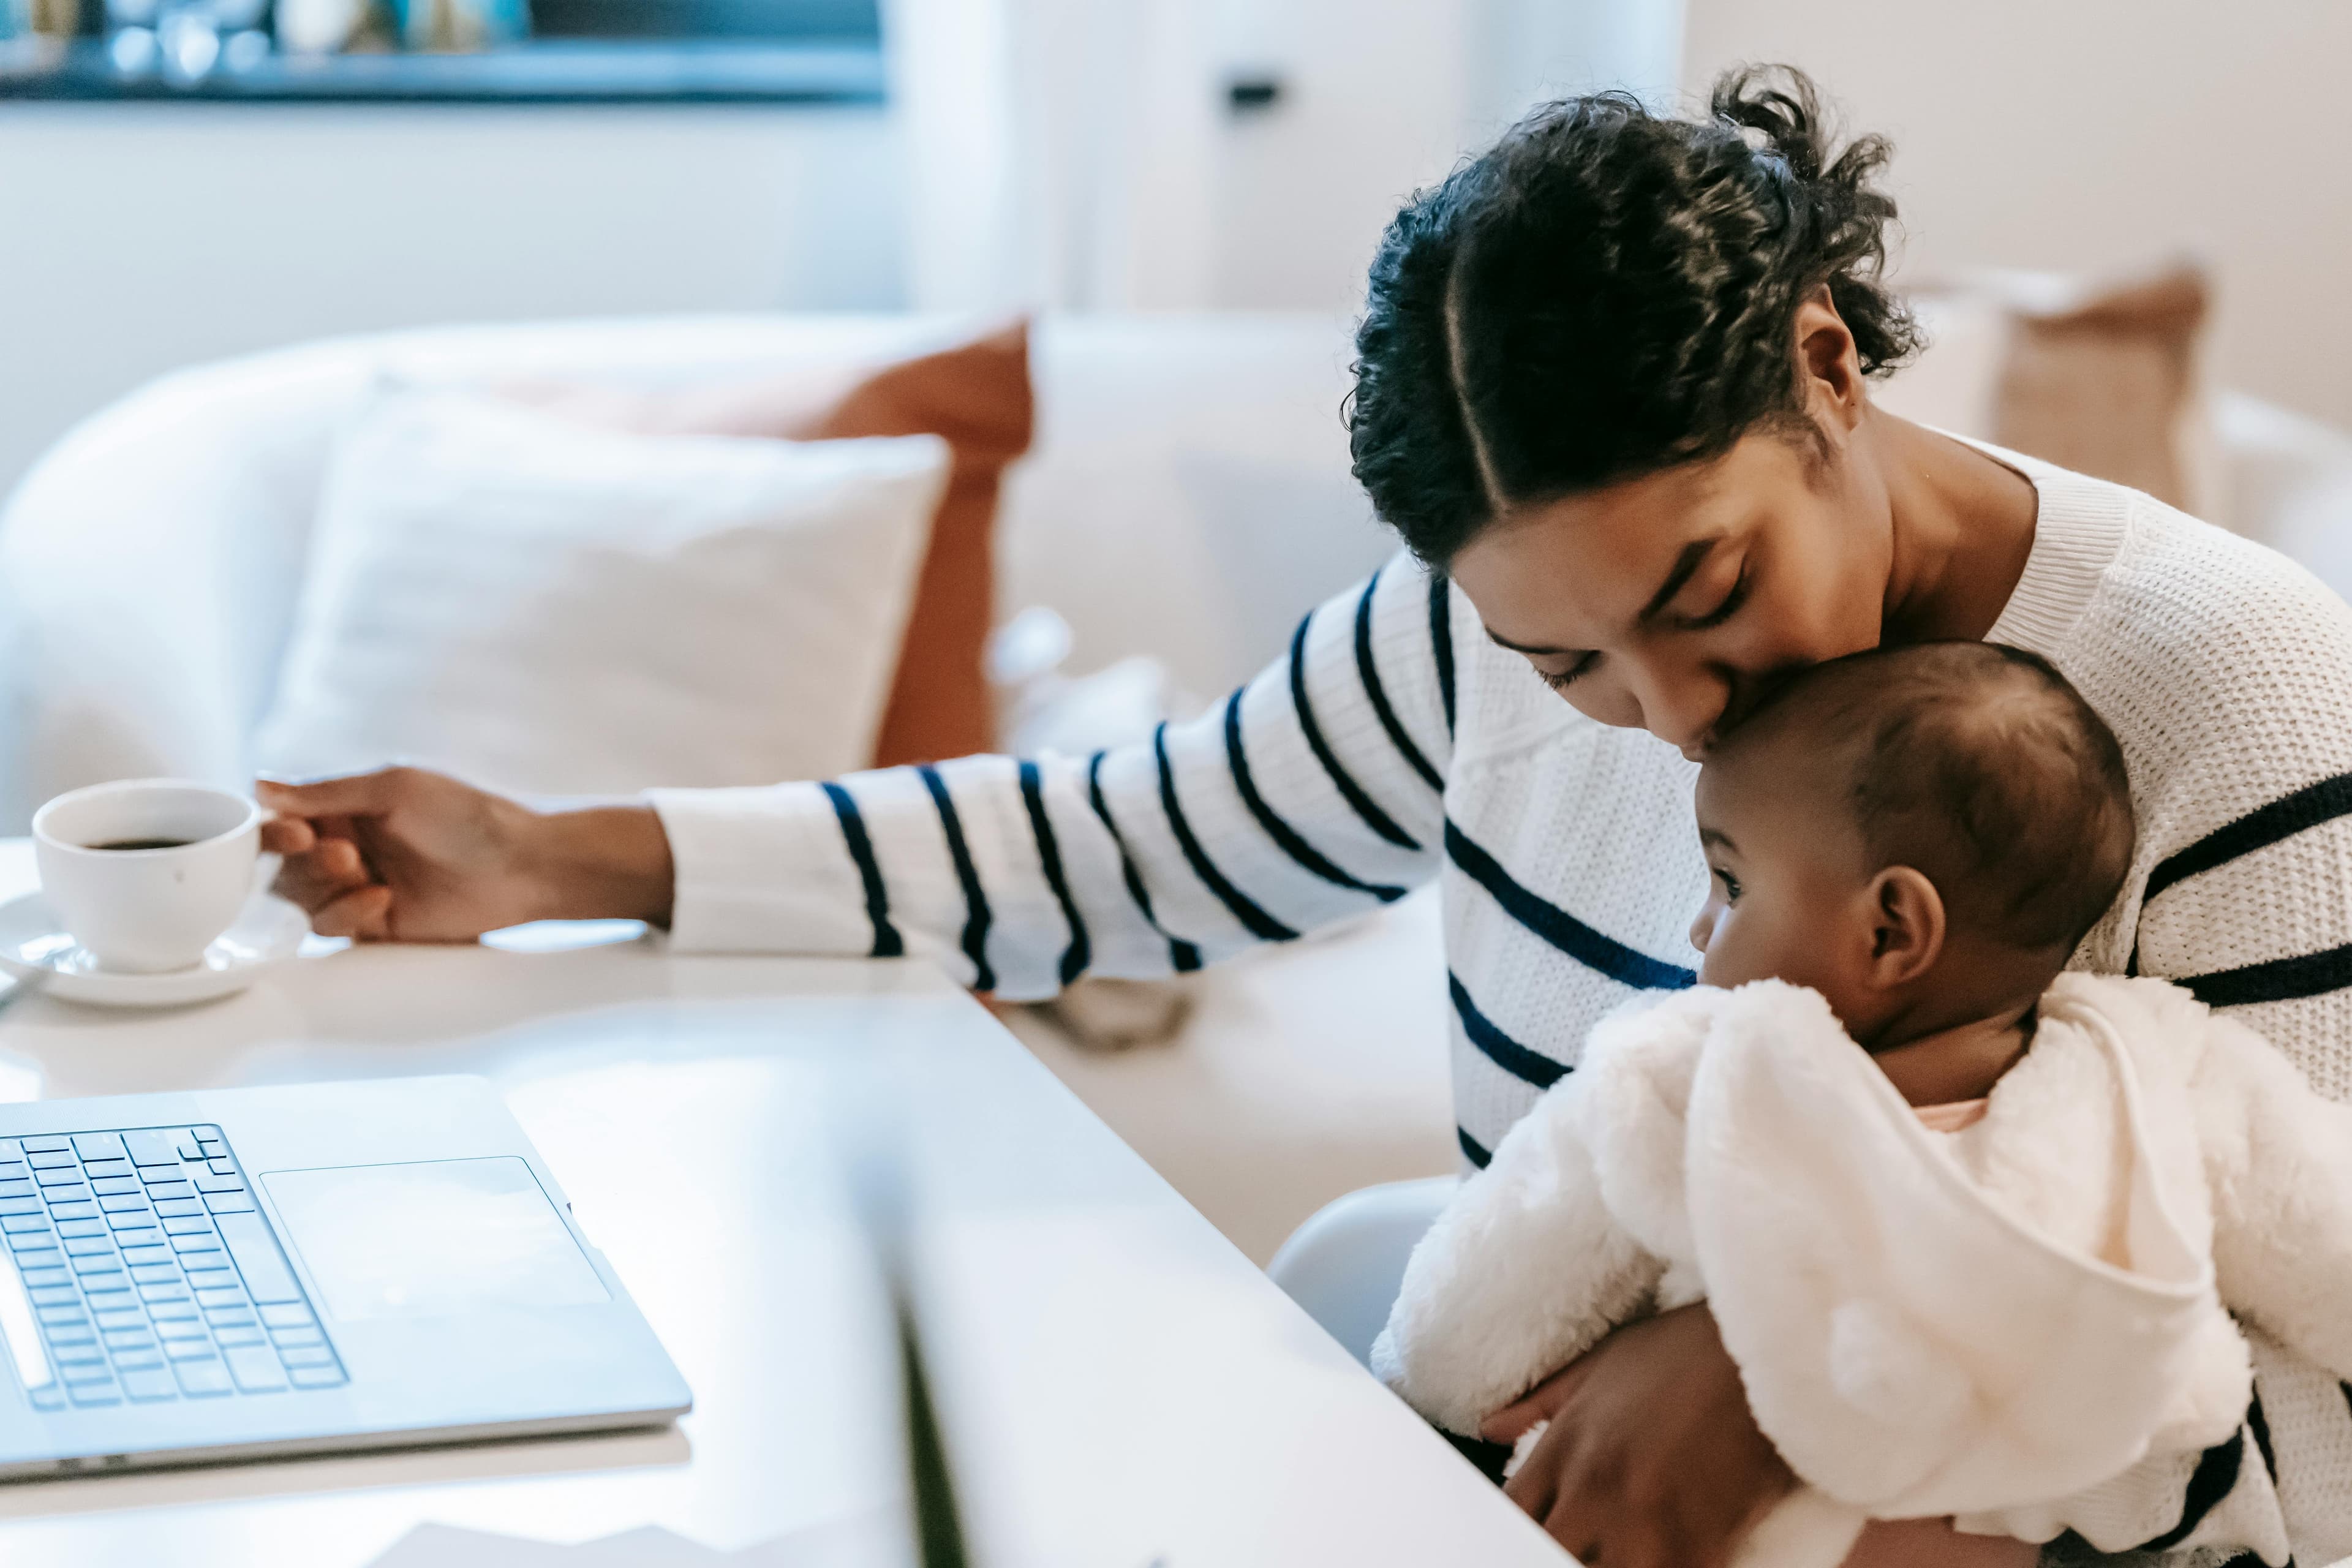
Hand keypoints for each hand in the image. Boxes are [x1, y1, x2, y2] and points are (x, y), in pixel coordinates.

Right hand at [257, 767, 673, 940]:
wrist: (518, 866)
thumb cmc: (465, 815)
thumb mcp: (394, 790)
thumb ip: (325, 793)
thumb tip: (258, 786)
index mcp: (346, 807)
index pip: (284, 819)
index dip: (275, 830)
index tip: (297, 832)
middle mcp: (346, 845)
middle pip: (284, 862)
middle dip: (305, 860)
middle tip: (345, 854)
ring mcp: (357, 886)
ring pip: (301, 895)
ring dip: (323, 885)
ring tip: (362, 869)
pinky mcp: (374, 923)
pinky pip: (332, 925)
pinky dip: (347, 913)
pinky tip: (382, 898)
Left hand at [1480, 1303, 1794, 1567]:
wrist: (1761, 1345)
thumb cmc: (1685, 1350)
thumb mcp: (1602, 1363)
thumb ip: (1541, 1402)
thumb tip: (1489, 1425)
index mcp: (1565, 1448)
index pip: (1510, 1514)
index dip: (1516, 1532)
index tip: (1534, 1531)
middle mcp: (1594, 1489)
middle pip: (1546, 1552)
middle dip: (1557, 1552)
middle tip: (1582, 1544)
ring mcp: (1645, 1519)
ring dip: (1609, 1567)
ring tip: (1619, 1553)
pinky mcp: (1700, 1540)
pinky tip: (1668, 1559)